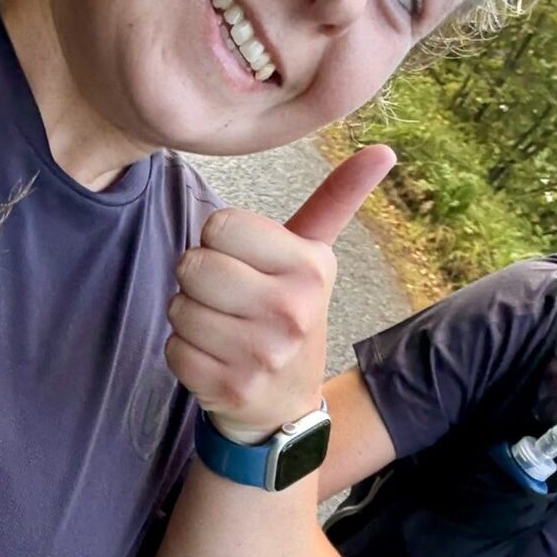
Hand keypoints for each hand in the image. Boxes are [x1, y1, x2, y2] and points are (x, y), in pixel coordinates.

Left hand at [166, 146, 395, 441]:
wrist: (286, 406)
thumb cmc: (288, 316)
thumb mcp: (313, 260)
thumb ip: (335, 202)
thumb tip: (384, 150)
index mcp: (311, 267)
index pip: (219, 225)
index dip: (220, 242)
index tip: (245, 265)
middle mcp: (291, 310)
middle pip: (192, 264)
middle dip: (198, 280)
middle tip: (229, 301)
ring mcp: (261, 353)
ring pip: (177, 307)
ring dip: (189, 318)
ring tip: (223, 330)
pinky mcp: (228, 387)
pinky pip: (172, 349)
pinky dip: (184, 354)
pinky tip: (214, 360)